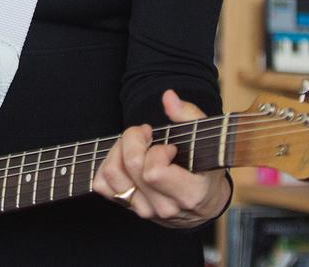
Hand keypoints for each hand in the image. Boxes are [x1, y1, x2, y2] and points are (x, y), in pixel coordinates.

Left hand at [92, 90, 231, 228]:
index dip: (156, 151)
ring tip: (135, 144)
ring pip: (112, 174)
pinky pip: (101, 185)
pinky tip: (124, 158)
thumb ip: (189, 115)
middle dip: (134, 139)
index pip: (154, 172)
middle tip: (146, 133)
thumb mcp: (206, 139)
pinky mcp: (128, 207)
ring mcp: (145, 211)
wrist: (203, 200)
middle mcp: (165, 207)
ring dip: (118, 150)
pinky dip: (107, 165)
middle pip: (131, 167)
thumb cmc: (204, 166)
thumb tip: (168, 97)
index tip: (168, 146)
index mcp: (189, 194)